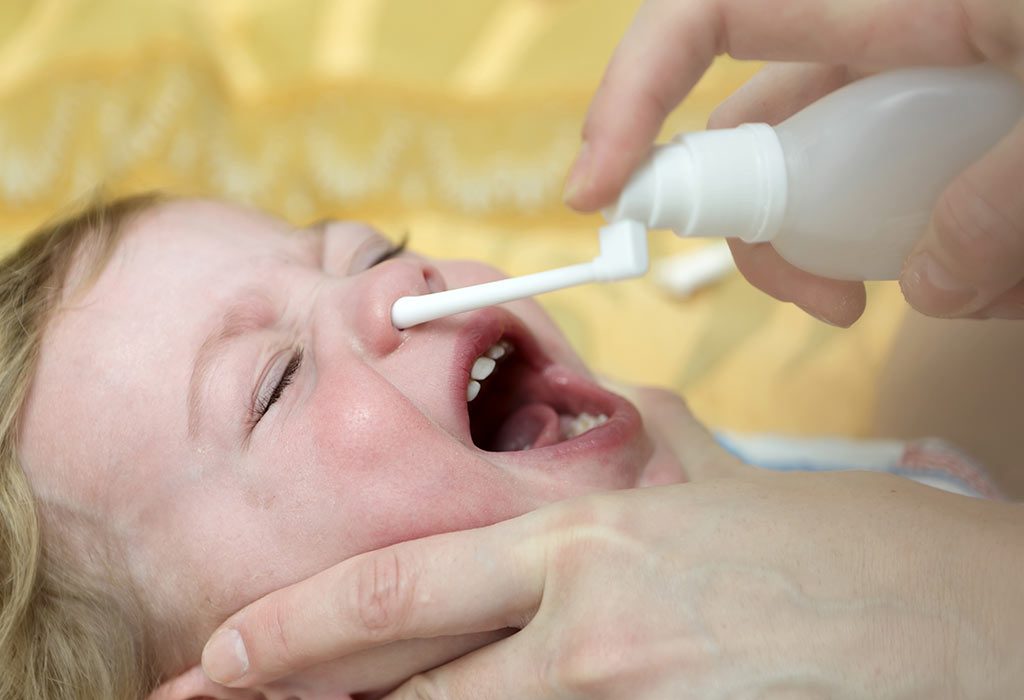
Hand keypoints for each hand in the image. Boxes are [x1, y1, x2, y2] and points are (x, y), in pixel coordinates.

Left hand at [200, 475, 1023, 697]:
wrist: (975, 629)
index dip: (293, 629)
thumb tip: (598, 424)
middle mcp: (583, 628)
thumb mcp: (725, 488)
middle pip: (397, 682)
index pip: (397, 585)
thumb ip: (641, 463)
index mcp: (587, 543)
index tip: (220, 656)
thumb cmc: (856, 557)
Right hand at [564, 0, 1023, 324]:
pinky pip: (922, 192)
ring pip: (843, 177)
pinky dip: (958, 250)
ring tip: (993, 293)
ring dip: (884, 252)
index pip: (707, 16)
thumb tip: (932, 286)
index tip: (596, 194)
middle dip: (771, 229)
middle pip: (763, 131)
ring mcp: (933, 83)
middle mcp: (894, 34)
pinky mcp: (973, 125)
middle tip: (829, 304)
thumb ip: (1008, 200)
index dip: (630, 96)